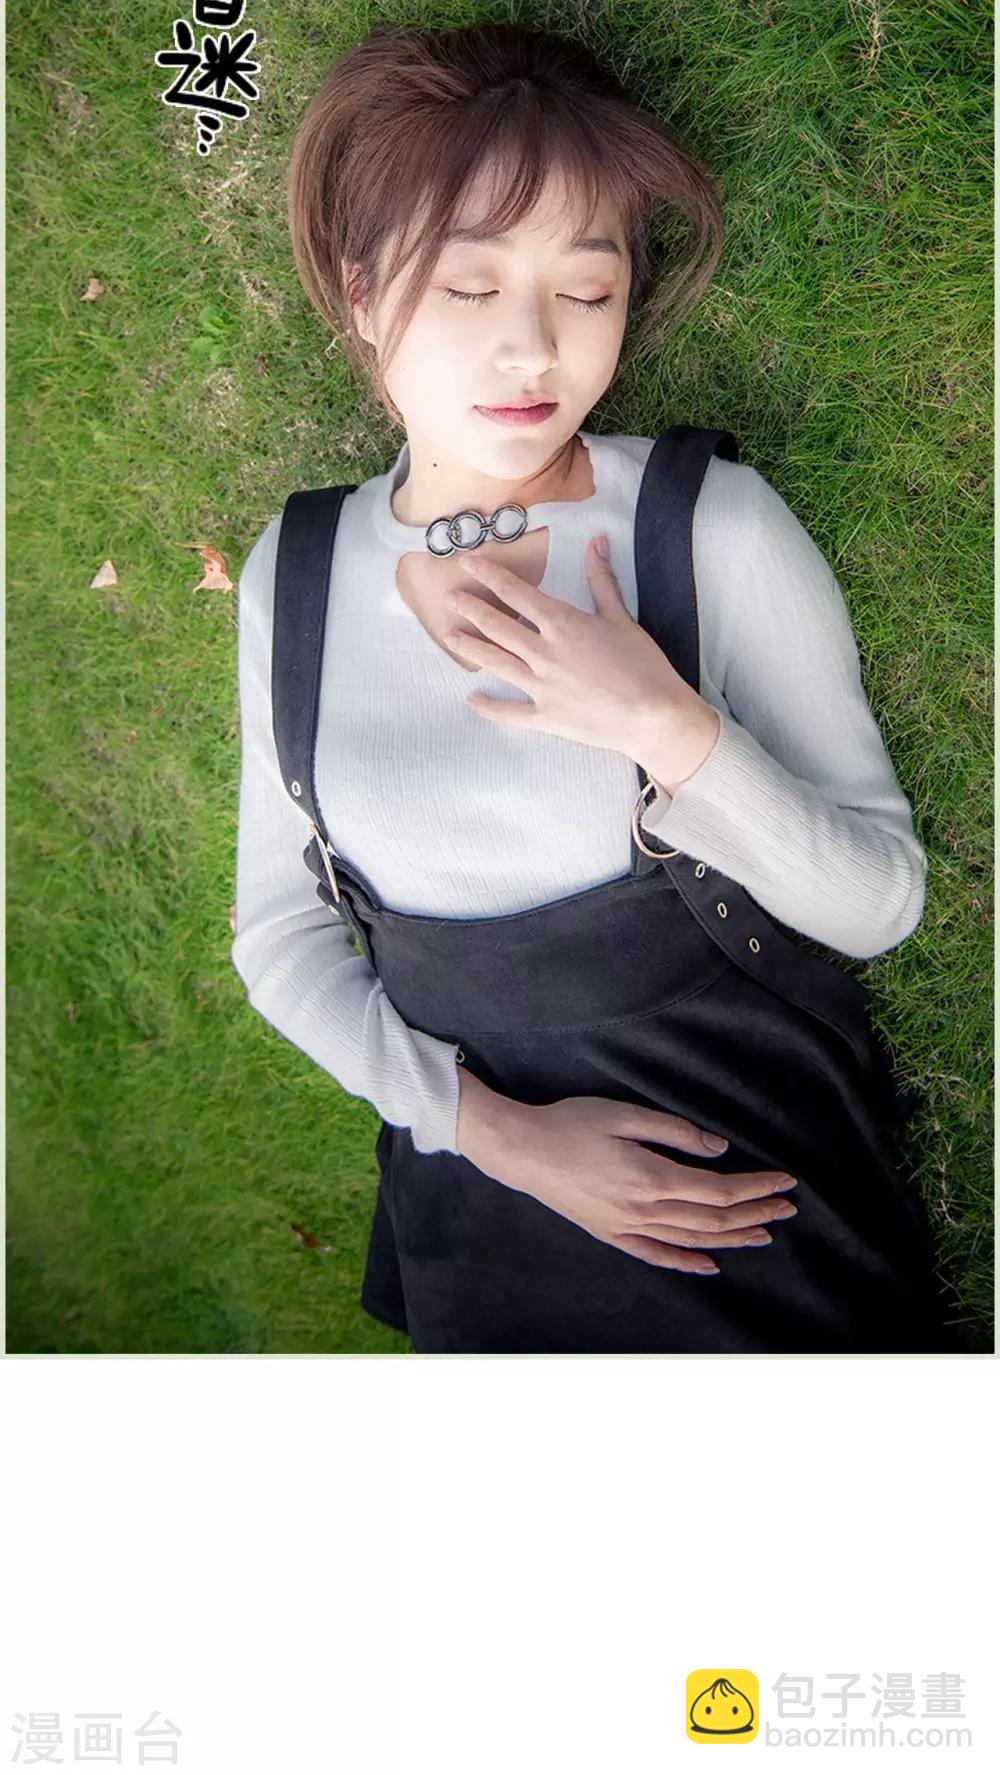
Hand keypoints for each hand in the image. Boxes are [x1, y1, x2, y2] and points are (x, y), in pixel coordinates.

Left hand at [443, 537, 709, 759]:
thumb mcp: (622, 617)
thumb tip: (597, 541)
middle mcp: (544, 652)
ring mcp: (541, 686)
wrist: (654, 715)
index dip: (489, 575)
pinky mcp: (545, 716)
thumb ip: (601, 580)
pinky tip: (472, 699)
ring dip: (470, 647)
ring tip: (450, 637)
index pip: (516, 593)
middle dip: (471, 609)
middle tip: (450, 598)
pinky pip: (509, 712)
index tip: (468, 563)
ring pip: (495, 662)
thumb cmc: (643, 665)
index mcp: (562, 623)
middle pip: (496, 626)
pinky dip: (488, 707)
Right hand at [459, 1085, 798, 1276]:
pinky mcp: (611, 1234)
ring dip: (732, 1239)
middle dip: (755, 1213)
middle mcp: (644, 1210)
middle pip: (713, 1219)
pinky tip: (710, 1264)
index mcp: (652, 1177)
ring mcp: (627, 1227)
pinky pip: (657, 1256)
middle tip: (787, 1208)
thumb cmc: (571, 1124)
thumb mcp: (625, 1114)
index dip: (755, 1188)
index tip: (784, 1181)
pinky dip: (687, 1262)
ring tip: (763, 1234)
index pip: (719, 1190)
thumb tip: (718, 1150)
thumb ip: (675, 1132)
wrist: (522, 1151)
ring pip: (692, 1240)